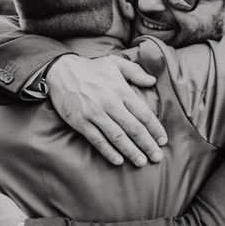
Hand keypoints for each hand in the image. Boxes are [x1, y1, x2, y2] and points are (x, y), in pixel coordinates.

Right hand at [47, 55, 167, 166]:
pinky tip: (118, 161)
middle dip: (147, 145)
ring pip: (118, 137)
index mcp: (121, 90)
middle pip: (134, 129)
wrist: (61, 71)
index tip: (163, 140)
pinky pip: (97, 140)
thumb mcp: (115, 63)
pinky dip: (108, 152)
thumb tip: (153, 81)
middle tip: (157, 157)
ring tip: (141, 162)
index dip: (155, 129)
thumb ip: (135, 72)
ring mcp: (95, 114)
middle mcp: (110, 103)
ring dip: (131, 151)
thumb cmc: (91, 68)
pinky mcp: (81, 122)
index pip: (144, 114)